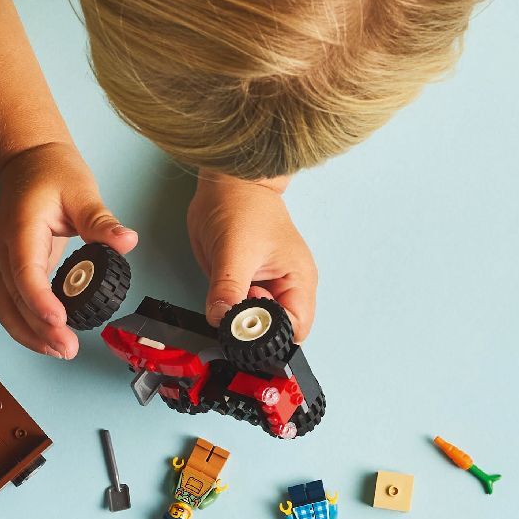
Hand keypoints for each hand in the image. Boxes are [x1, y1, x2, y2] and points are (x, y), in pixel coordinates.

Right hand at [0, 142, 137, 357]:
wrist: (28, 162)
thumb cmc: (52, 172)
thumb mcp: (81, 190)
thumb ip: (101, 220)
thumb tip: (126, 241)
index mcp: (20, 229)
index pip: (25, 272)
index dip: (40, 300)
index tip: (59, 320)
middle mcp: (6, 250)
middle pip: (13, 300)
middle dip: (38, 329)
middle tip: (68, 348)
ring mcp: (5, 262)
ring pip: (6, 308)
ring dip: (28, 334)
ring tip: (59, 350)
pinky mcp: (12, 270)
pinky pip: (10, 305)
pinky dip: (26, 326)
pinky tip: (48, 337)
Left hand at [186, 173, 316, 340]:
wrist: (227, 186)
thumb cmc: (243, 206)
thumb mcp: (234, 250)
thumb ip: (229, 288)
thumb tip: (222, 319)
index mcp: (297, 280)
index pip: (295, 328)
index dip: (270, 333)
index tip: (246, 320)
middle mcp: (284, 287)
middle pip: (272, 329)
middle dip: (250, 325)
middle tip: (234, 299)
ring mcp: (263, 287)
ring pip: (250, 322)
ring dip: (235, 317)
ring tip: (228, 288)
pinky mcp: (243, 284)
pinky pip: (235, 309)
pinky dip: (225, 308)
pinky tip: (221, 290)